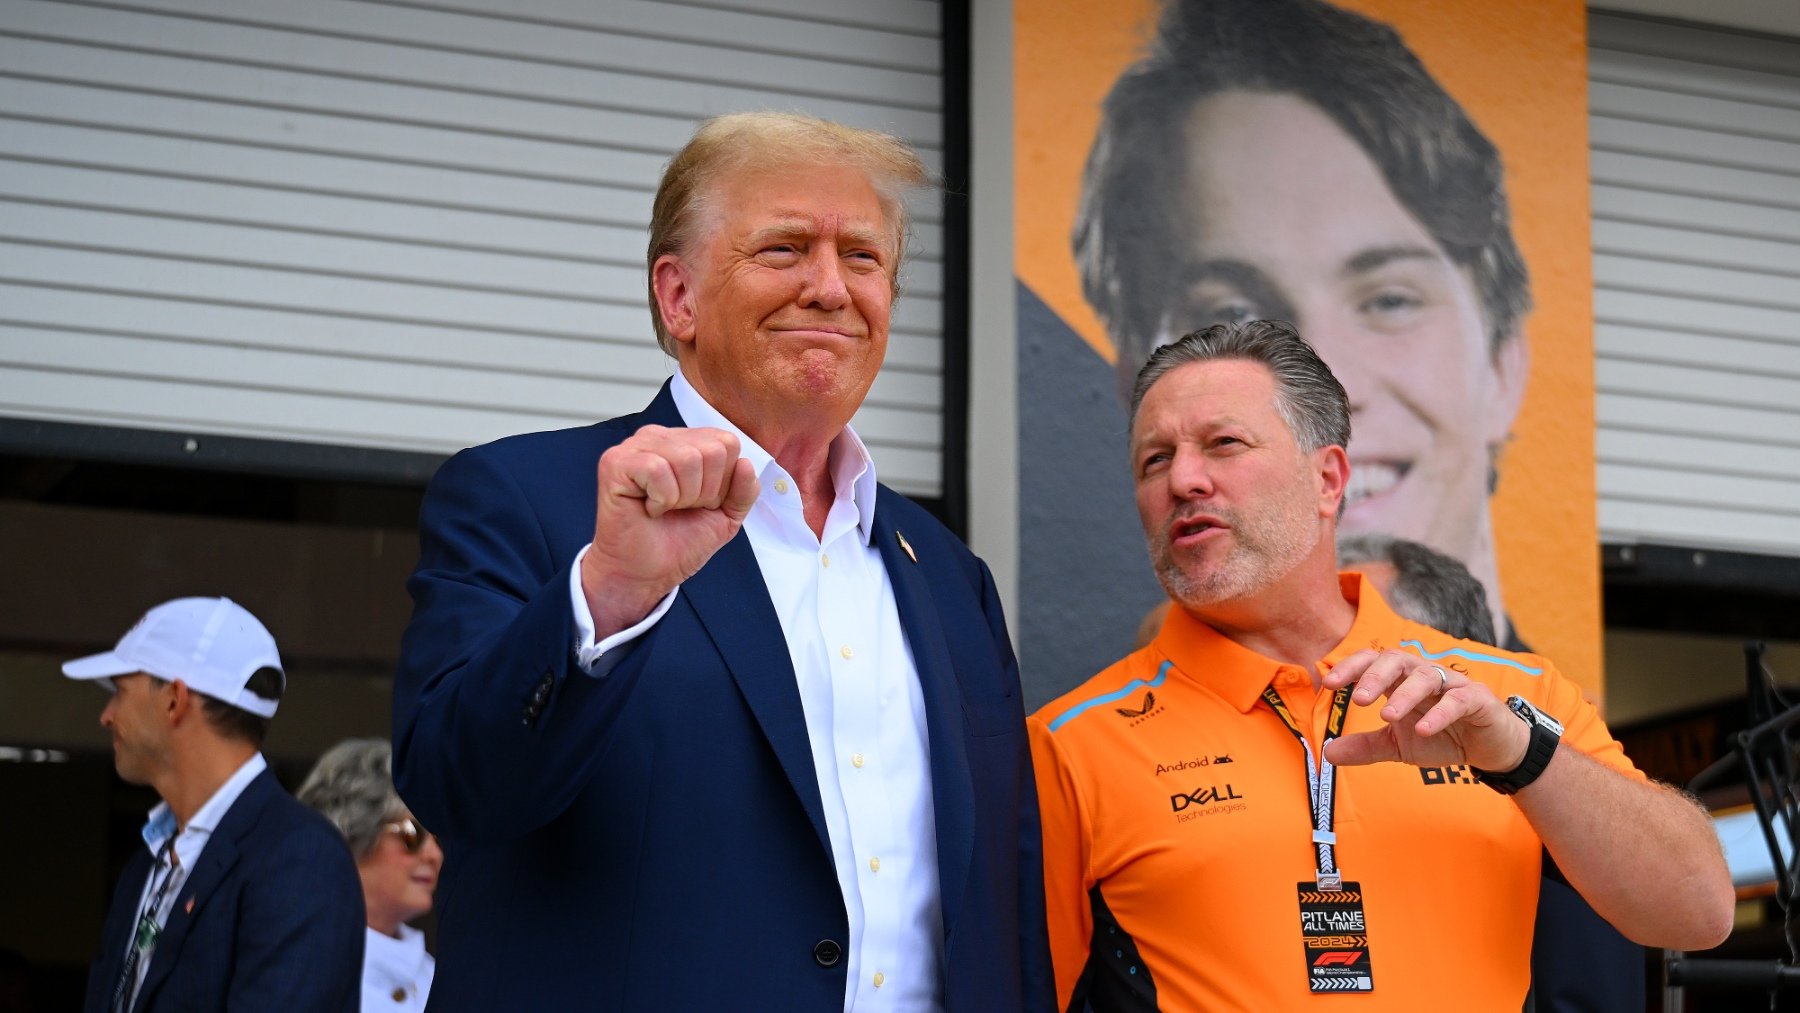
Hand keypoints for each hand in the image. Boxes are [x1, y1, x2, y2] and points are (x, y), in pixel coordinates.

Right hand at [581, 425, 759, 636]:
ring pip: (687, 458)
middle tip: (679, 508)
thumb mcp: (726, 516)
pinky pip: (658, 470)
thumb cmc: (678, 542)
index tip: (699, 503)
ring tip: (664, 508)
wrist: (645, 575)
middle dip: (704, 492)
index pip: (727, 443)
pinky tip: (648, 508)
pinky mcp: (615, 462)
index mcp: (685, 441)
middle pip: (712, 451)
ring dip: (682, 497)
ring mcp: (635, 446)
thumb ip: (744, 490)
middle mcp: (659, 437)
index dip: (723, 482)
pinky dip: (661, 499)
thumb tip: (746, 463)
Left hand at [1320, 649, 1528, 771]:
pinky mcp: (1477, 699)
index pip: (1372, 661)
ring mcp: (1452, 685)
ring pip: (1425, 676)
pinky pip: (1457, 700)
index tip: (1328, 684)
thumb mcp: (1398, 745)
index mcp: (1400, 681)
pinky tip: (1423, 729)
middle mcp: (1424, 675)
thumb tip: (1327, 754)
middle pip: (1396, 660)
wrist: (1490, 750)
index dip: (1350, 668)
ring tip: (1387, 717)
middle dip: (1374, 676)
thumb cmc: (1441, 737)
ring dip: (1404, 694)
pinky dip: (1439, 713)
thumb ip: (1365, 747)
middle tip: (1358, 700)